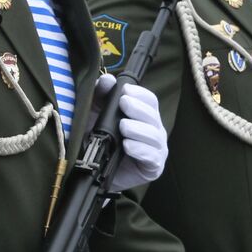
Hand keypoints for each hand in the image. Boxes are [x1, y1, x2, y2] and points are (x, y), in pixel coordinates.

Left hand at [94, 75, 167, 192]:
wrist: (95, 171)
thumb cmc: (99, 140)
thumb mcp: (95, 115)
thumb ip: (100, 95)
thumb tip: (108, 79)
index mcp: (144, 116)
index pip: (150, 100)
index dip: (139, 94)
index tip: (125, 90)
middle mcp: (154, 131)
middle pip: (153, 116)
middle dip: (138, 108)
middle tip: (124, 104)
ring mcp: (156, 149)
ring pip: (154, 135)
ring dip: (138, 129)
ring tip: (123, 127)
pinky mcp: (153, 167)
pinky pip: (151, 156)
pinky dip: (140, 150)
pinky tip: (127, 146)